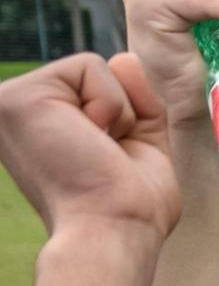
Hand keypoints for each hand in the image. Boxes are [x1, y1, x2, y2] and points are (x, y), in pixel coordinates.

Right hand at [0, 54, 179, 240]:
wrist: (115, 229)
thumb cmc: (129, 204)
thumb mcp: (139, 142)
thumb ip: (133, 99)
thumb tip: (124, 57)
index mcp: (39, 126)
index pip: (94, 90)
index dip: (123, 118)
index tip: (107, 161)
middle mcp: (16, 114)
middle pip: (95, 76)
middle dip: (122, 113)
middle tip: (106, 157)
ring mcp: (9, 102)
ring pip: (95, 67)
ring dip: (118, 111)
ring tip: (98, 149)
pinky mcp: (17, 97)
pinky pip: (91, 65)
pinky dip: (111, 104)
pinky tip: (93, 137)